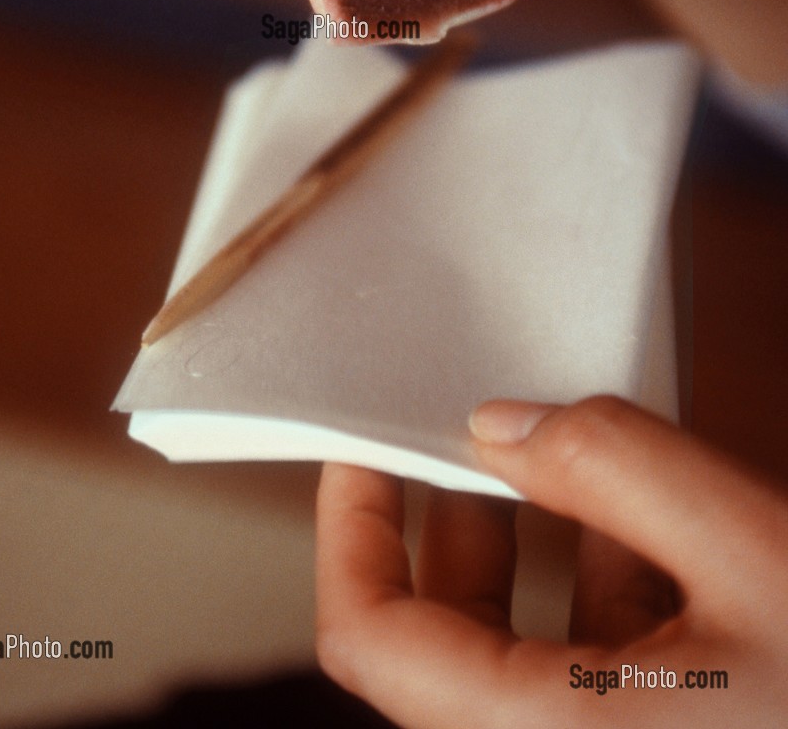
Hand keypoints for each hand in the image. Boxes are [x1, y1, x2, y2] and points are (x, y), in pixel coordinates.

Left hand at [316, 397, 787, 726]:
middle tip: (474, 426)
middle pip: (441, 640)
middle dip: (453, 521)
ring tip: (568, 455)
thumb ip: (612, 463)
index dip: (351, 529)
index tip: (364, 442)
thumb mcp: (750, 546)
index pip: (372, 642)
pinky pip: (588, 675)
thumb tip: (497, 424)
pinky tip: (645, 521)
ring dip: (533, 549)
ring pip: (517, 654)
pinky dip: (600, 594)